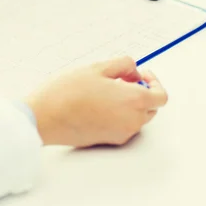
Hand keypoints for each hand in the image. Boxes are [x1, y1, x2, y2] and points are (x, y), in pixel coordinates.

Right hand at [25, 57, 167, 146]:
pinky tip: (97, 105)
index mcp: (134, 100)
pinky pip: (123, 126)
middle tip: (121, 80)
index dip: (154, 82)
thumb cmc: (67, 92)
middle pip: (150, 107)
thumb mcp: (97, 67)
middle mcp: (133, 120)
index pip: (161, 96)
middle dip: (141, 92)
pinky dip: (118, 115)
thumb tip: (133, 72)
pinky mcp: (108, 141)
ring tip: (105, 91)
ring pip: (136, 117)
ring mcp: (121, 133)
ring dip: (129, 104)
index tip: (139, 75)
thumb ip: (123, 65)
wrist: (44, 118)